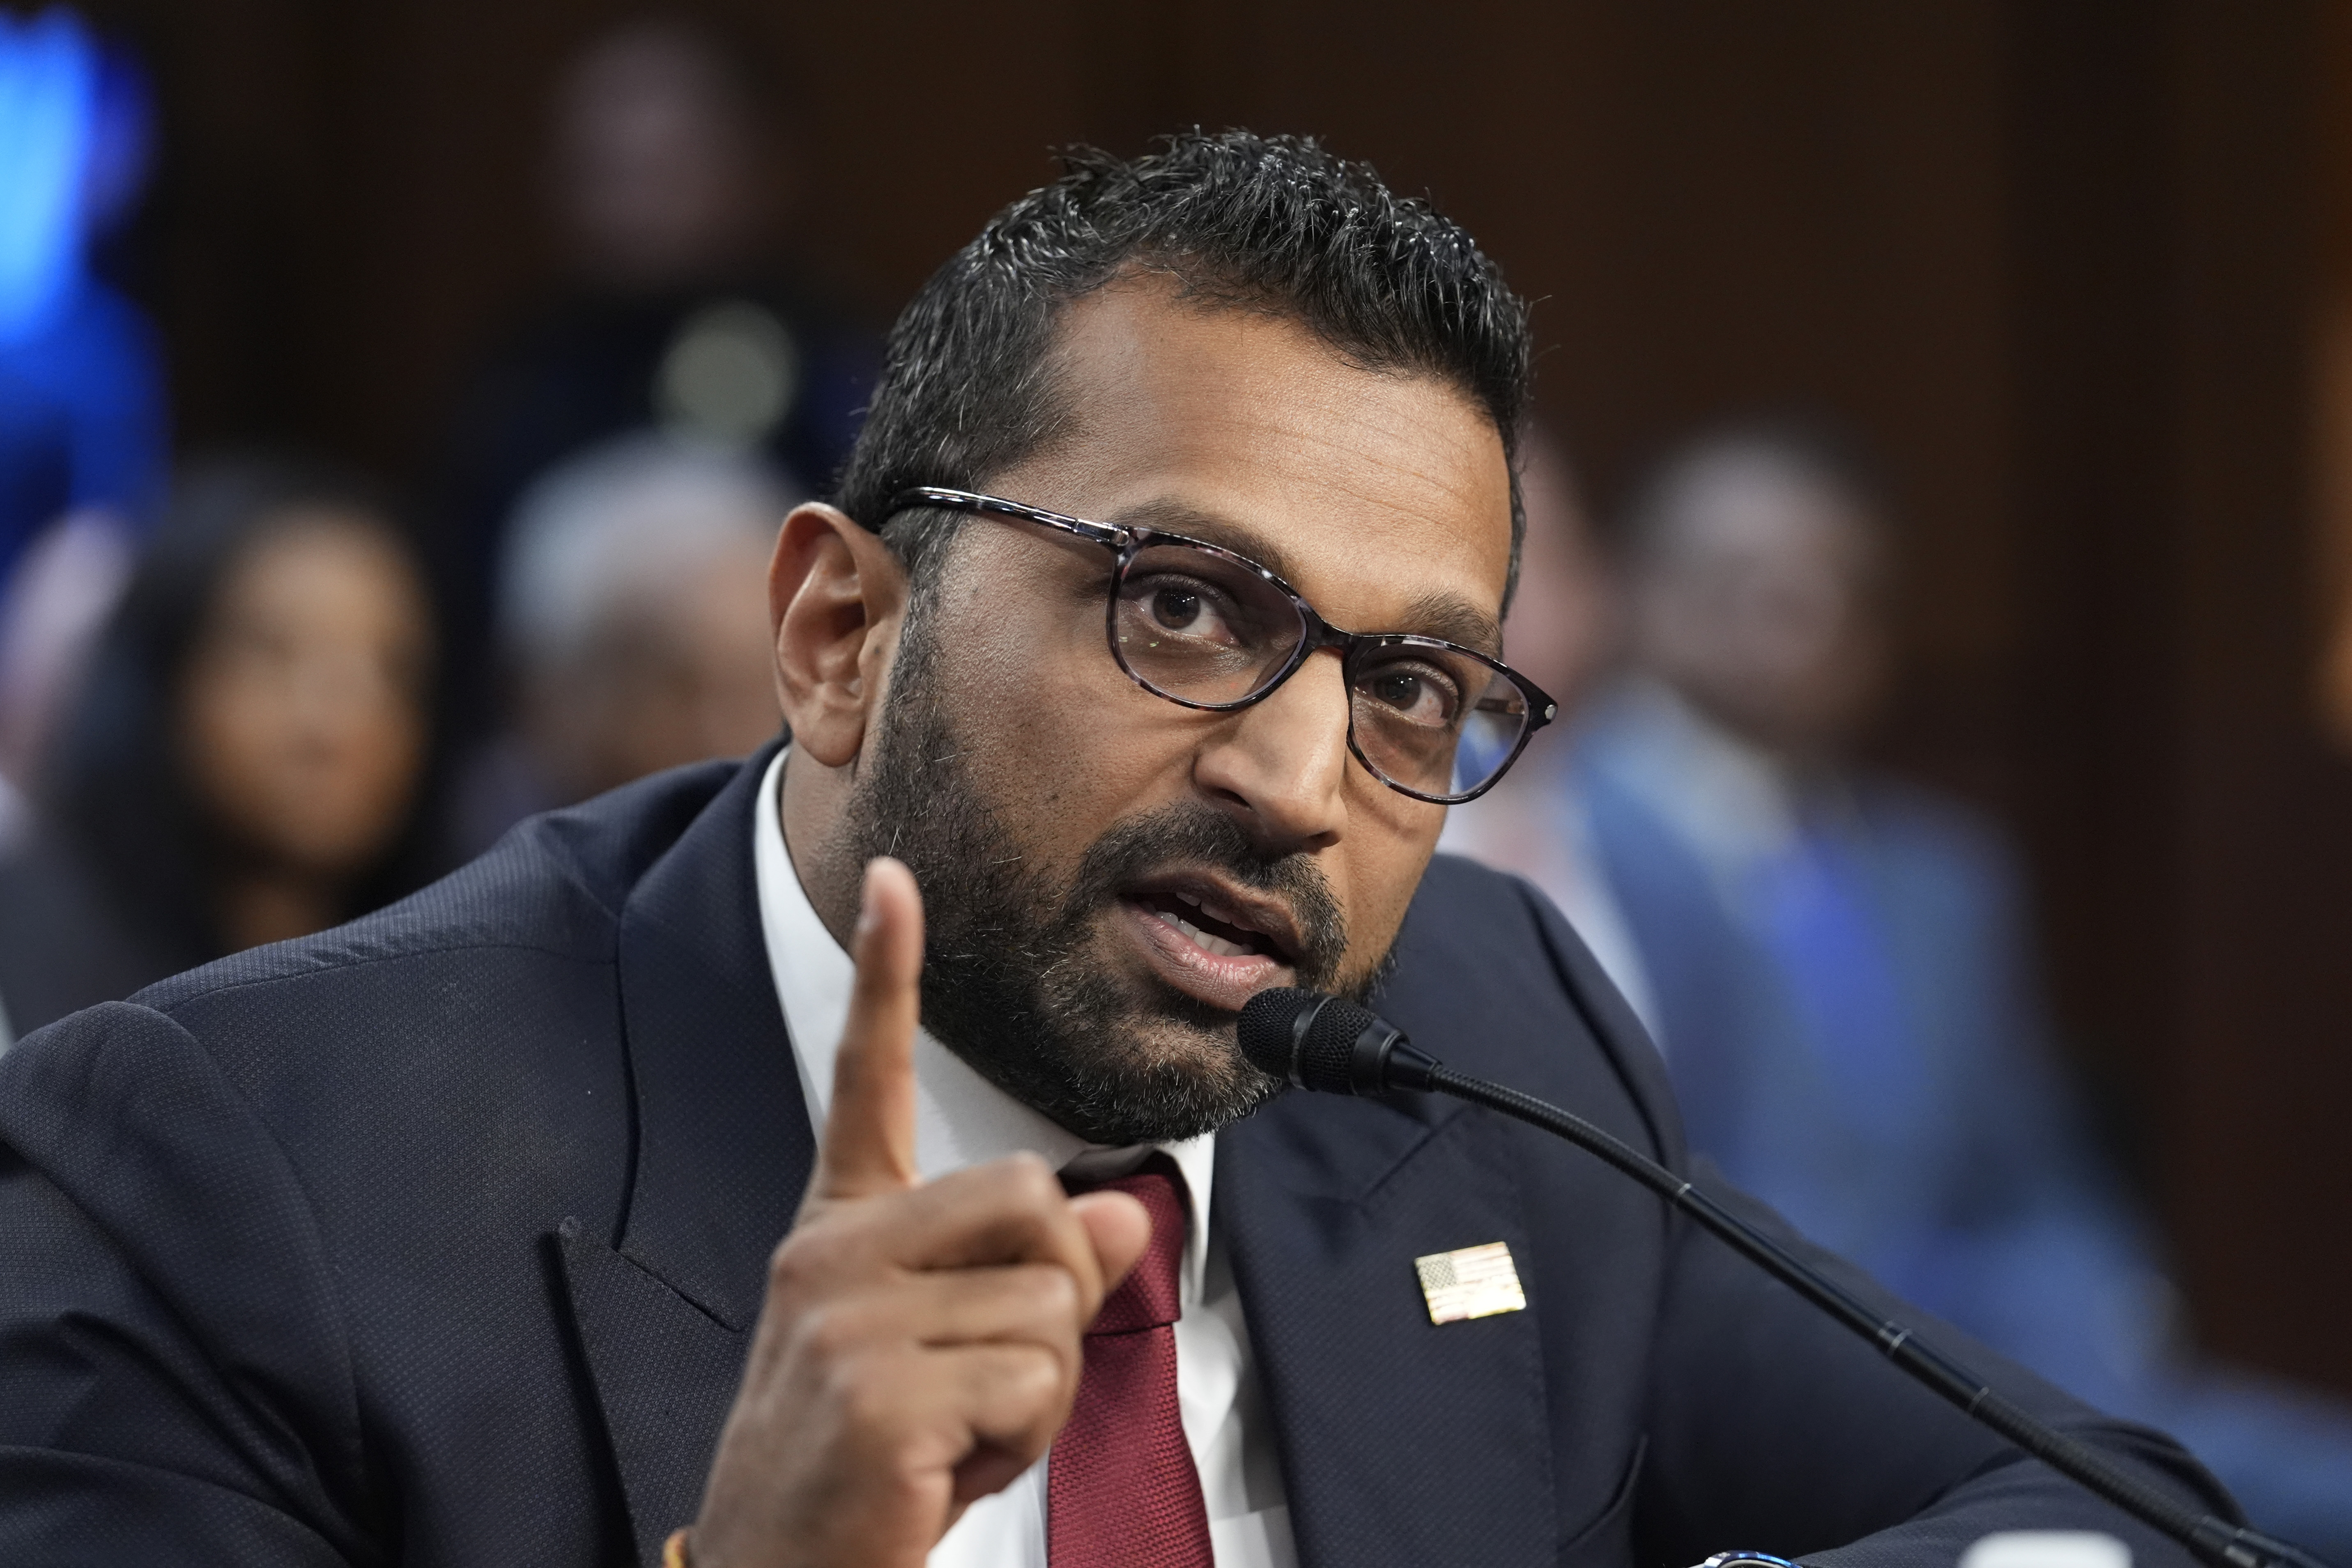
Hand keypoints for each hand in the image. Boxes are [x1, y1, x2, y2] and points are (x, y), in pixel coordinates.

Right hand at [689, 858, 1151, 1567]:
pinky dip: (1022, 1439)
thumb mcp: (953, 1358)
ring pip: (1051, 1303)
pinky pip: (1033, 1382)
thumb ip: (1032, 1278)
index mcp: (843, 1229)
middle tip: (991, 1376)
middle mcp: (833, 1253)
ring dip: (1042, 1387)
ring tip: (960, 1430)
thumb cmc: (871, 1464)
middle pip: (1034, 1195)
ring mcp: (846, 1321)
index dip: (887, 976)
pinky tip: (949, 1469)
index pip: (867, 1081)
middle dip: (1056, 1290)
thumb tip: (1124, 1218)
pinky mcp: (875, 1396)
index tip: (892, 881)